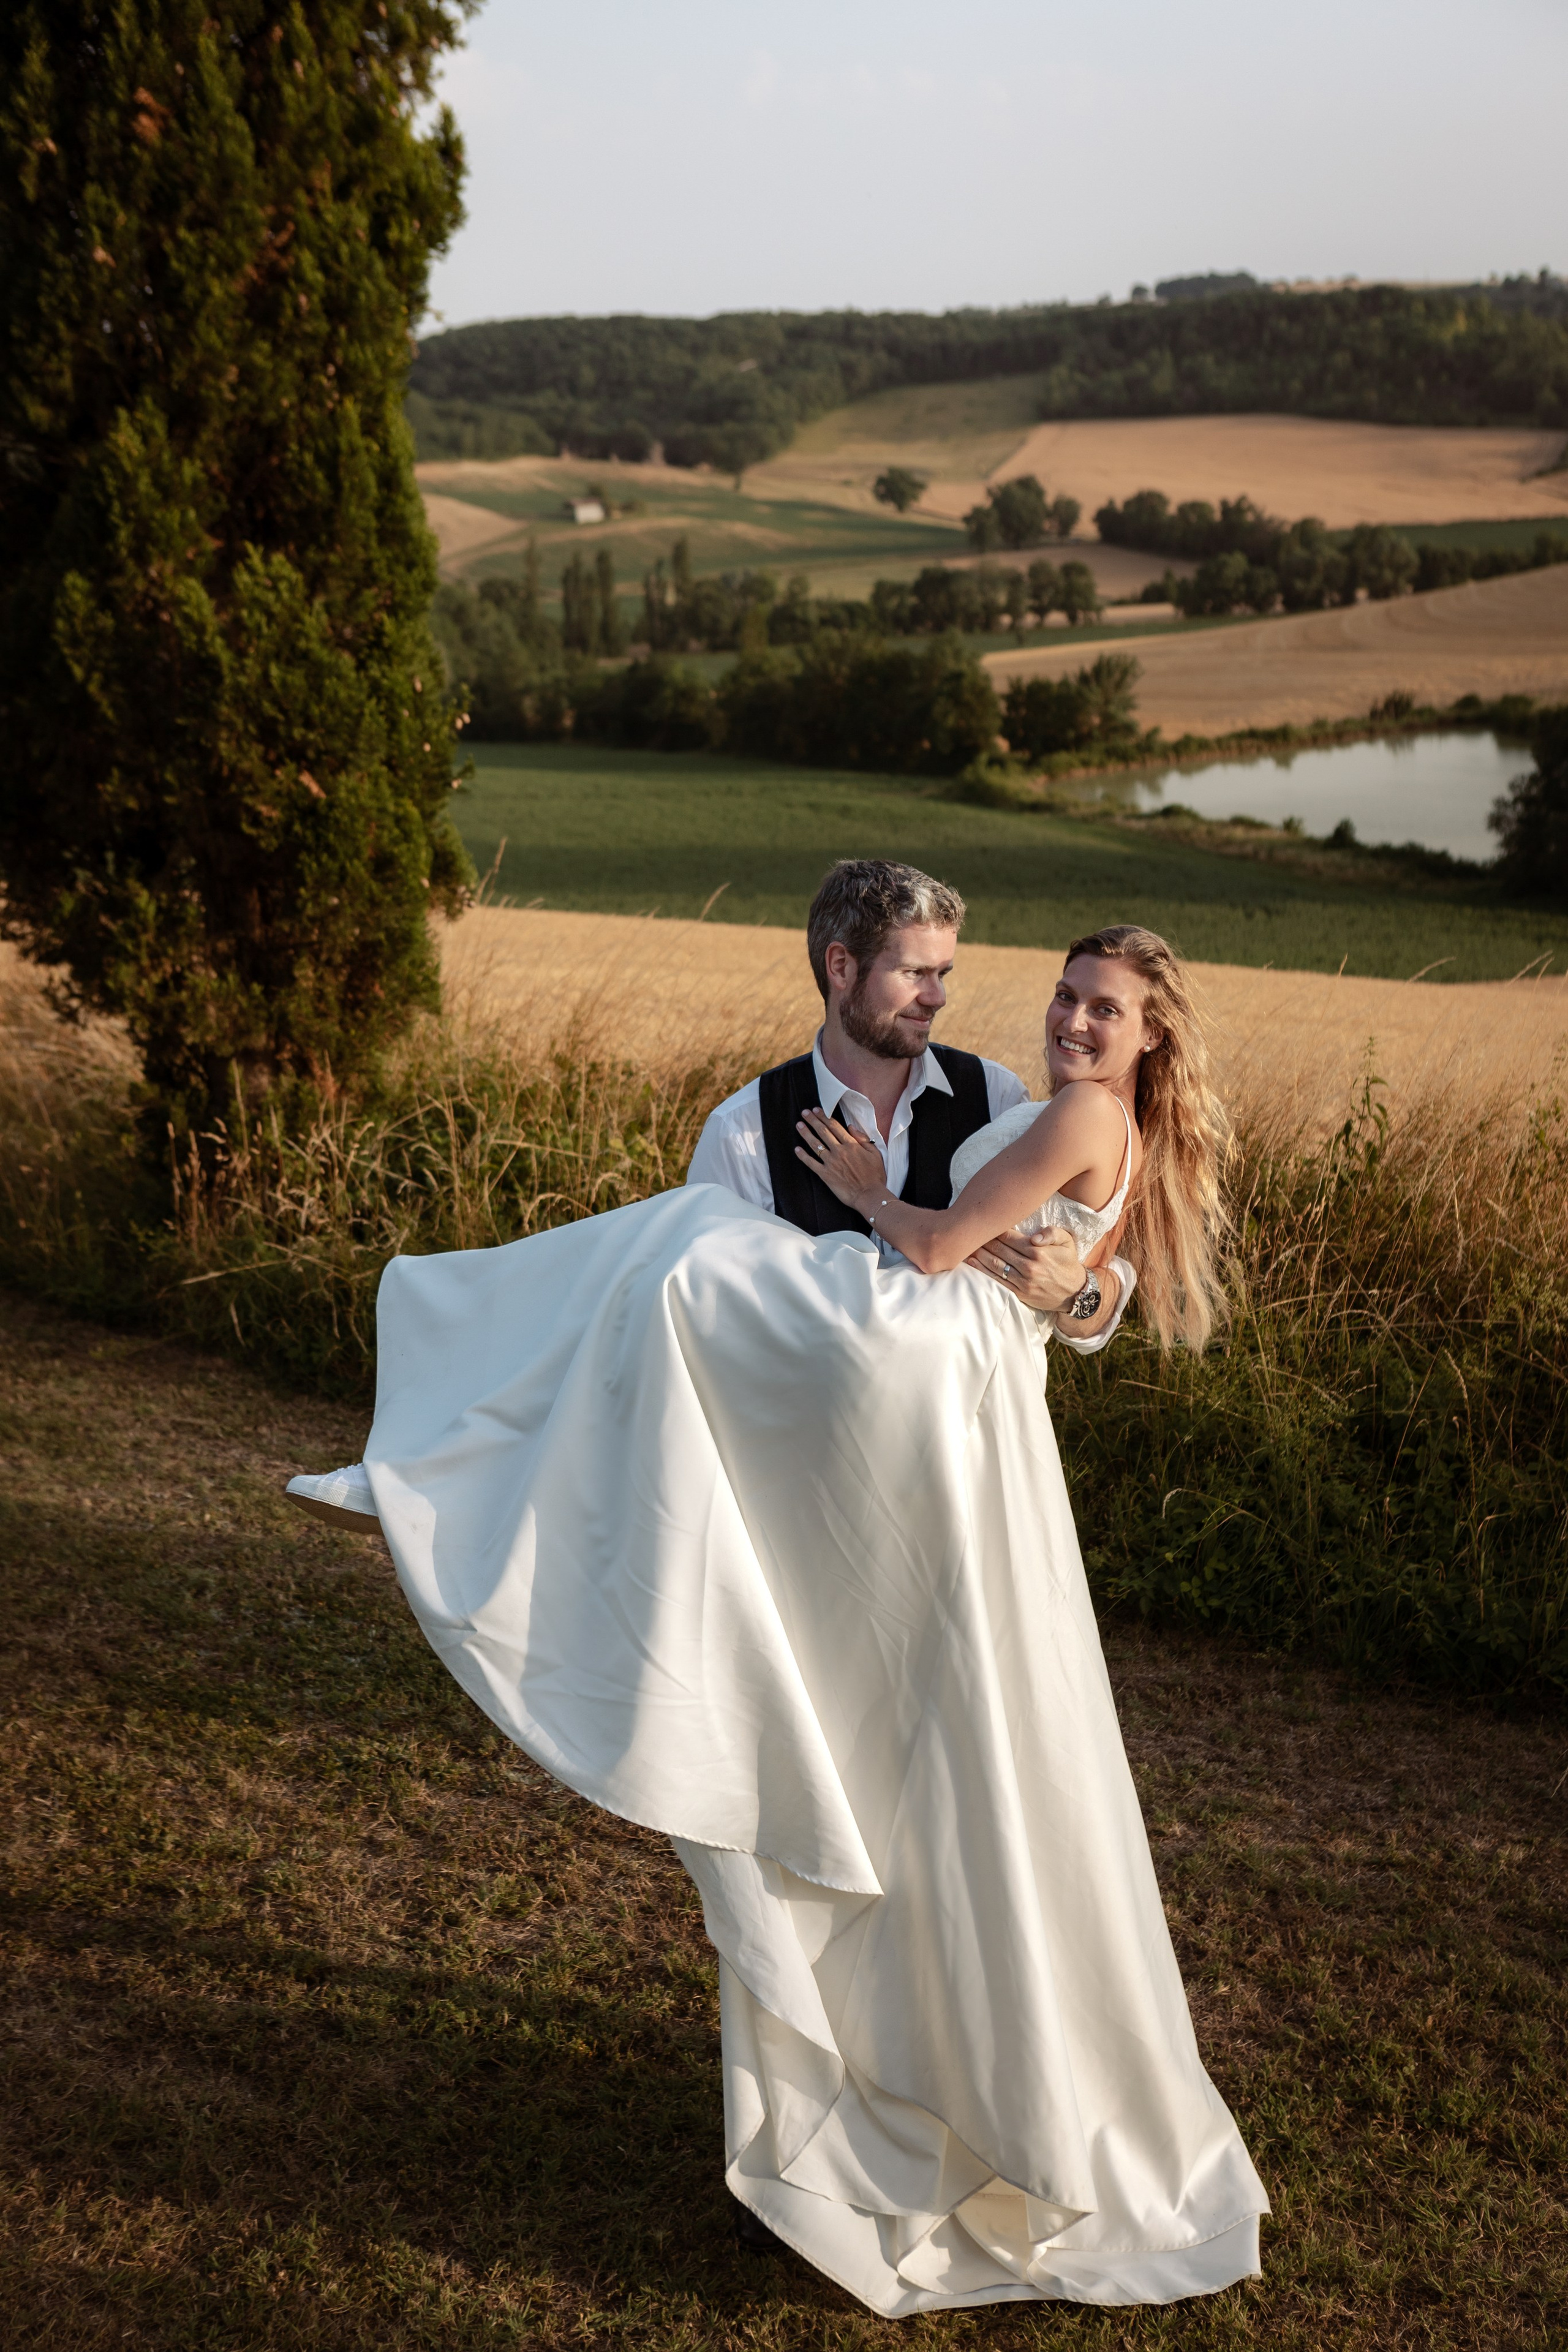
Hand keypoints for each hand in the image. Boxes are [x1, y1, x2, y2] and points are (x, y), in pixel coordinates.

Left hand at [795, 1105, 887, 1210]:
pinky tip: (797, 1149)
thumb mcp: (875, 1153)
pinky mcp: (825, 1175)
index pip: (834, 1126)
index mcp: (851, 1145)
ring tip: (799, 1125)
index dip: (824, 1117)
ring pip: (815, 1144)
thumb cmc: (874, 1176)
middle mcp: (839, 1151)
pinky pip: (811, 1163)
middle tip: (805, 1113)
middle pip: (823, 1132)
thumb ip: (863, 1139)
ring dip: (806, 1133)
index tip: (817, 1110)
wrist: (869, 1195)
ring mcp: (831, 1163)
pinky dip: (803, 1156)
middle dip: (813, 1120)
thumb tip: (851, 1127)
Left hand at [967, 1223, 1083, 1313]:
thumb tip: (1034, 1236)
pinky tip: (972, 1262)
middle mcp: (1029, 1266)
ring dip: (979, 1254)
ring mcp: (1023, 1281)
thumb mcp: (1067, 1241)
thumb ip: (1051, 1233)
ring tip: (966, 1245)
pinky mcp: (1019, 1293)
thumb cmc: (1067, 1262)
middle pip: (999, 1249)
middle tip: (969, 1231)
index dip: (994, 1229)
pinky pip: (997, 1281)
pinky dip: (982, 1271)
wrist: (1074, 1291)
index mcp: (1037, 1250)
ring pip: (995, 1264)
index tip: (983, 1222)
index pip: (1009, 1236)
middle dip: (983, 1240)